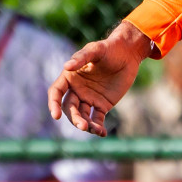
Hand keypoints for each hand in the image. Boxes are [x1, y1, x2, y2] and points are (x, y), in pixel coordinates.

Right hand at [47, 21, 154, 136]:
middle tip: (83, 126)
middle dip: (74, 118)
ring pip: (82, 116)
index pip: (56, 93)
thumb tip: (66, 66)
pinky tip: (103, 133)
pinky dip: (98, 127)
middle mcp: (77, 90)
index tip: (56, 115)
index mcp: (70, 77)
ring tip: (96, 130)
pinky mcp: (102, 105)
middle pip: (69, 108)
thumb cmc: (109, 48)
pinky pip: (97, 119)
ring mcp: (89, 99)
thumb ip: (82, 57)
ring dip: (86, 125)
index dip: (53, 104)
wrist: (128, 54)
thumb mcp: (96, 49)